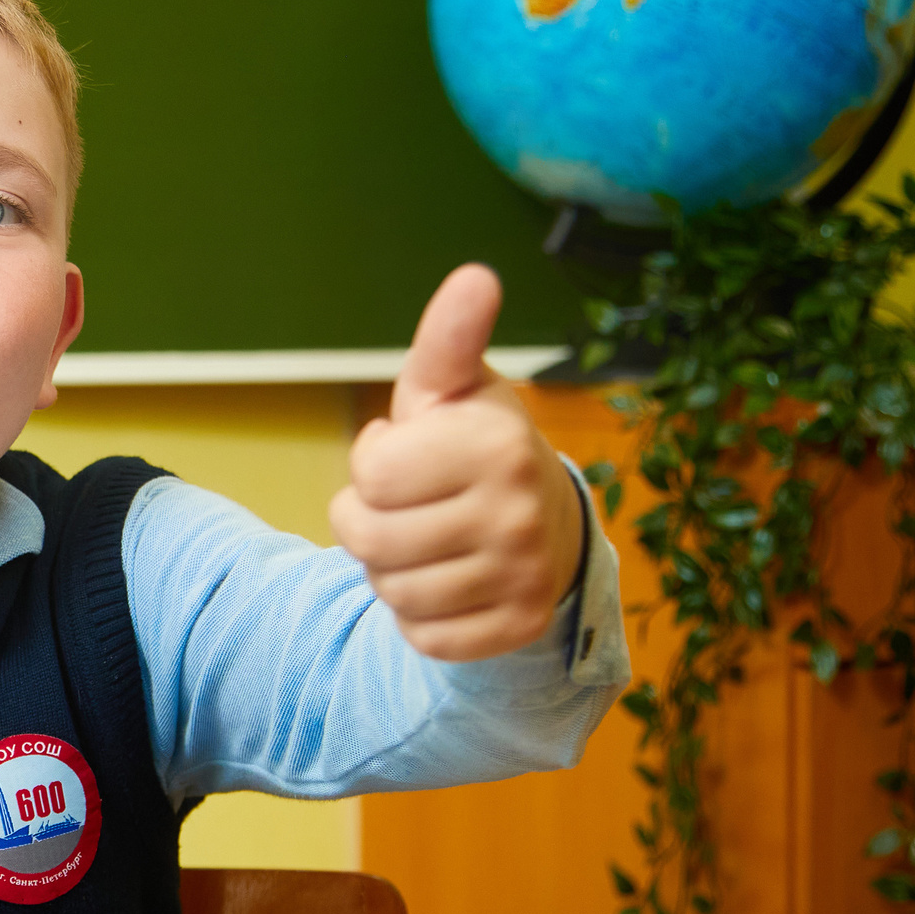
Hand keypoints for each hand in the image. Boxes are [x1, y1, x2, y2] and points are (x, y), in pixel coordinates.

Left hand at [328, 264, 584, 661]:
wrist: (548, 525)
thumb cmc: (473, 446)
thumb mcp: (453, 389)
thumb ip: (448, 338)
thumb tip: (474, 276)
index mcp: (498, 444)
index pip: (369, 474)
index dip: (372, 463)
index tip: (406, 453)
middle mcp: (520, 512)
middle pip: (366, 538)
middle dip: (367, 521)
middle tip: (407, 506)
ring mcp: (525, 575)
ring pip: (390, 592)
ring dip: (390, 570)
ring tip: (427, 541)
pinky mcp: (519, 627)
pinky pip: (422, 637)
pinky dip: (419, 616)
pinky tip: (447, 581)